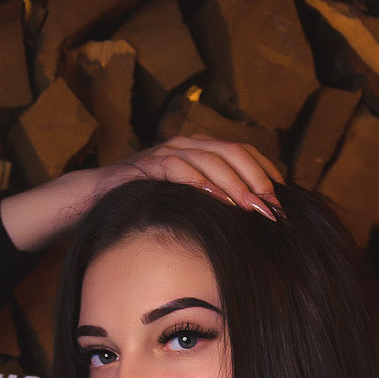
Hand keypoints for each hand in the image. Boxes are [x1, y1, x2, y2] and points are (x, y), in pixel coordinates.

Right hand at [0, 138, 284, 253]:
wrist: (92, 202)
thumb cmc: (143, 210)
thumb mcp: (185, 209)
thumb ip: (213, 210)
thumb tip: (249, 231)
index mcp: (201, 152)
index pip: (246, 154)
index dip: (268, 175)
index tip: (286, 203)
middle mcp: (188, 145)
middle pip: (235, 152)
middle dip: (259, 180)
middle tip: (275, 210)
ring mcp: (167, 152)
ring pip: (212, 157)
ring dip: (236, 183)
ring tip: (253, 207)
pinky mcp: (148, 165)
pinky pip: (180, 168)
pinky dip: (201, 183)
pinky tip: (217, 200)